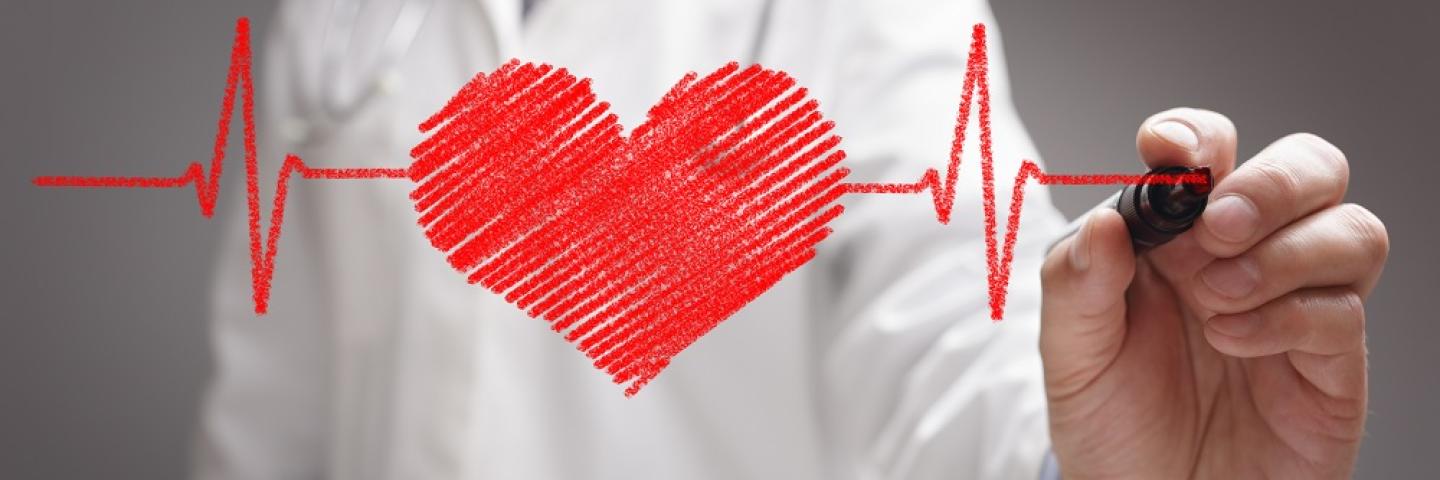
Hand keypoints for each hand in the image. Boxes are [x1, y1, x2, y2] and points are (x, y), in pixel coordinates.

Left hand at [1039, 108, 1388, 477]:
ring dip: (1283, 251)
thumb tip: (1106, 220)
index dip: (1197, 135)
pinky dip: (1287, 317)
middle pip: (1309, 168)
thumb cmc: (1111, 425)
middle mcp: (1245, 259)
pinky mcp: (1330, 365)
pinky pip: (1343, 312)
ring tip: (1216, 298)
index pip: (1211, 151)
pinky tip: (1233, 342)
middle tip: (1215, 227)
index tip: (1169, 150)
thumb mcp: (1069, 354)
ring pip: (1351, 229)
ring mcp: (1296, 307)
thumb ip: (1076, 283)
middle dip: (1270, 182)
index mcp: (1179, 239)